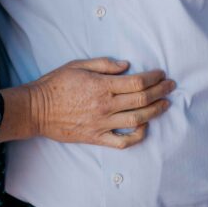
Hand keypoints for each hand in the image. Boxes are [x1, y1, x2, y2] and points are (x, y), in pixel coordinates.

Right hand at [29, 59, 173, 147]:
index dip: (153, 78)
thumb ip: (104, 64)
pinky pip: (122, 141)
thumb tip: (126, 65)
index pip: (136, 82)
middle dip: (160, 92)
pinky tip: (144, 127)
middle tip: (171, 86)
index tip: (161, 74)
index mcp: (101, 85)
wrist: (36, 109)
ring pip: (137, 120)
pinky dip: (137, 136)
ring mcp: (102, 124)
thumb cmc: (55, 84)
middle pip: (141, 100)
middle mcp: (105, 105)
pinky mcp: (96, 137)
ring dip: (155, 112)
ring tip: (165, 105)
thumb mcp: (77, 65)